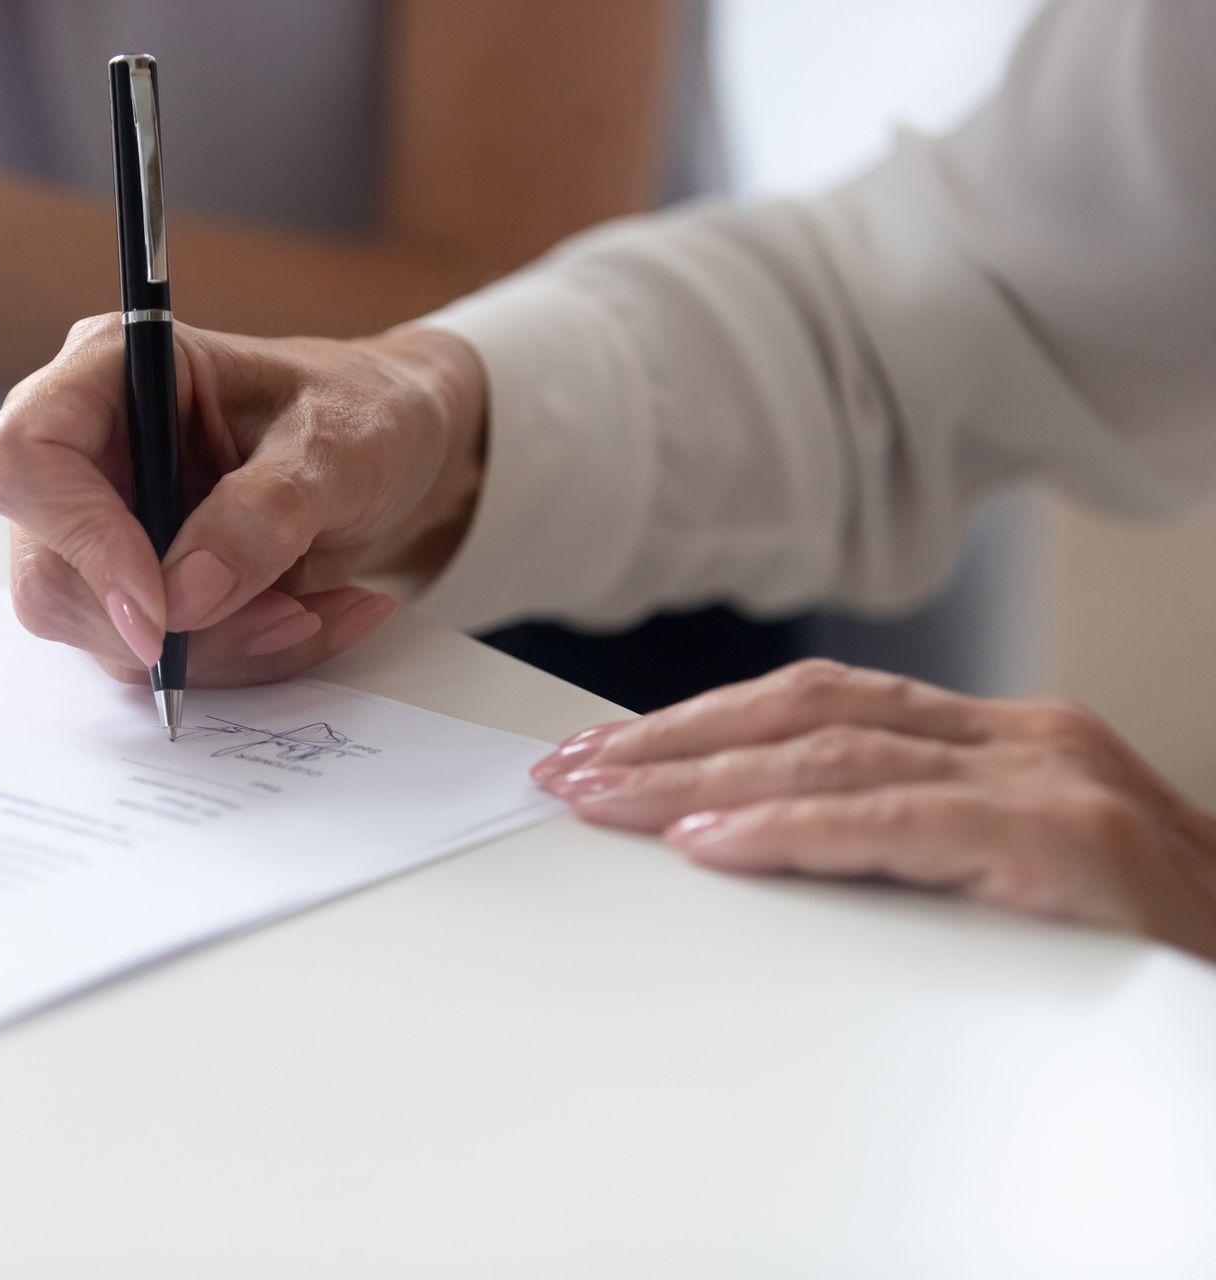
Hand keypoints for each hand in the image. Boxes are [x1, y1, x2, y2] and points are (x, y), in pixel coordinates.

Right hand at [0, 315, 486, 683]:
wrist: (398, 450)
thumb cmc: (364, 413)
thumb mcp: (337, 447)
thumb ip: (263, 513)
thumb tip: (184, 597)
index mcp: (109, 372)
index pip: (23, 459)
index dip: (77, 538)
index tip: (162, 605)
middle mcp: (85, 451)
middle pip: (48, 571)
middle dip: (167, 622)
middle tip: (286, 615)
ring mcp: (100, 527)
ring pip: (100, 634)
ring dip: (216, 649)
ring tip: (314, 611)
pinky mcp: (133, 589)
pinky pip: (154, 660)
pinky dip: (237, 659)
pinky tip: (310, 618)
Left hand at [532, 659, 1215, 959]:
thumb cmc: (1136, 943)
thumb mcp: (1005, 872)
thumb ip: (902, 842)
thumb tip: (744, 845)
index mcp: (997, 737)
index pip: (814, 707)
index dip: (696, 726)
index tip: (603, 754)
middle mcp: (1019, 737)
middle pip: (803, 714)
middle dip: (671, 743)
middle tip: (570, 772)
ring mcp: (1047, 780)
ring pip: (830, 754)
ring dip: (698, 778)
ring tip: (606, 801)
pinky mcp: (1066, 841)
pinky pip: (896, 822)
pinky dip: (791, 829)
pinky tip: (708, 843)